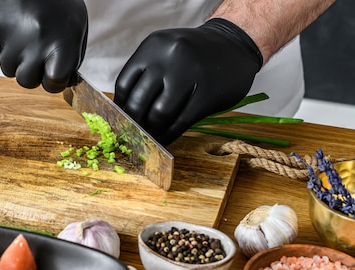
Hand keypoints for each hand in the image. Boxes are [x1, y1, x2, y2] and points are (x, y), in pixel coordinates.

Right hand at [0, 0, 87, 92]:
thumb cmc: (54, 0)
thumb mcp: (75, 24)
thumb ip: (70, 57)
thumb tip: (58, 82)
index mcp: (62, 42)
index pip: (54, 84)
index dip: (53, 80)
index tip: (53, 71)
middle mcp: (35, 42)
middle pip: (26, 81)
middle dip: (29, 70)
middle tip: (35, 48)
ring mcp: (8, 36)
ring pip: (6, 68)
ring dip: (13, 55)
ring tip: (22, 30)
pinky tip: (8, 22)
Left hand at [114, 18, 262, 146]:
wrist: (235, 43)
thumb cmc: (193, 54)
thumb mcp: (166, 51)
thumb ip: (146, 74)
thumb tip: (124, 111)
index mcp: (153, 46)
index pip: (125, 84)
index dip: (120, 108)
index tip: (119, 121)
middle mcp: (169, 58)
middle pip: (140, 101)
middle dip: (133, 124)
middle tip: (131, 136)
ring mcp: (190, 75)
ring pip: (159, 114)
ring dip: (151, 132)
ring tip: (147, 141)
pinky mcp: (207, 94)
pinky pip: (181, 121)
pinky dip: (168, 135)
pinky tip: (163, 141)